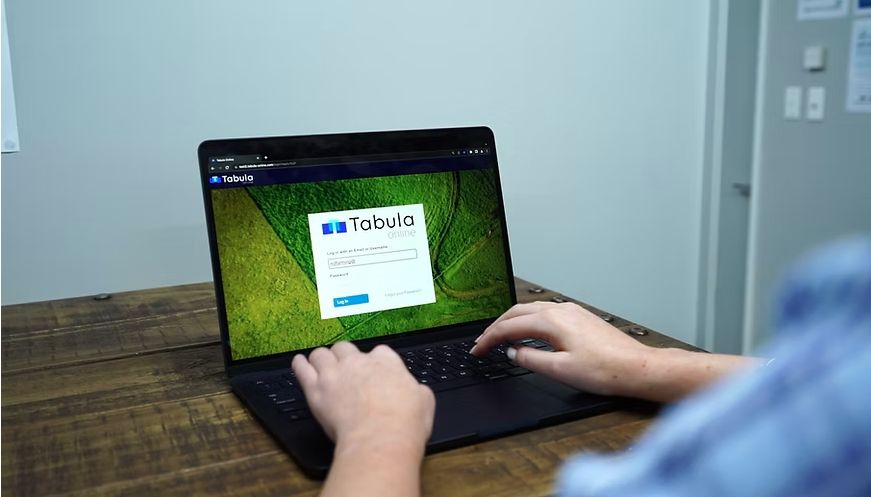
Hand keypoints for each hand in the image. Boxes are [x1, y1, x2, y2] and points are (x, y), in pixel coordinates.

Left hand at [292, 342, 434, 449]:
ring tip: (320, 363)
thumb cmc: (403, 422)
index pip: (378, 352)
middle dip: (345, 357)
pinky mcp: (316, 390)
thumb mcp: (424, 401)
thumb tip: (416, 392)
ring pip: (321, 354)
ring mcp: (334, 374)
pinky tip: (299, 363)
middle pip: (345, 348)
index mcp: (385, 360)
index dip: (375, 363)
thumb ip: (416, 390)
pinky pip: (302, 369)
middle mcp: (358, 362)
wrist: (380, 438)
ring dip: (321, 358)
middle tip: (345, 367)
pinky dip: (299, 365)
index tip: (374, 372)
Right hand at [470, 302, 653, 396]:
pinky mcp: (580, 317)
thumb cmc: (605, 370)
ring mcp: (571, 311)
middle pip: (517, 313)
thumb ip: (530, 359)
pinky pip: (545, 313)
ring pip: (531, 310)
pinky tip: (528, 331)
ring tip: (499, 336)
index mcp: (552, 321)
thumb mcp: (560, 370)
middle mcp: (560, 310)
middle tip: (482, 343)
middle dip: (495, 327)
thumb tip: (512, 351)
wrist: (636, 367)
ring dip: (511, 321)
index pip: (509, 327)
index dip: (489, 338)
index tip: (477, 349)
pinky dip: (528, 320)